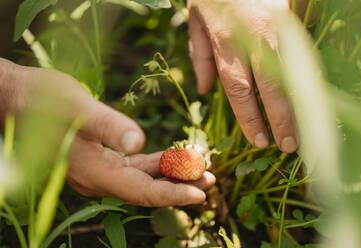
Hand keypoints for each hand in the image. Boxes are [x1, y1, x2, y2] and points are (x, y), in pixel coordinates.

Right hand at [0, 58, 214, 206]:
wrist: (19, 98)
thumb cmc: (44, 100)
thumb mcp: (78, 107)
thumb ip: (109, 125)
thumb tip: (139, 141)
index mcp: (95, 171)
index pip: (142, 191)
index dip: (173, 194)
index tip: (202, 192)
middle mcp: (98, 178)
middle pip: (147, 188)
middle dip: (180, 184)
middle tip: (211, 177)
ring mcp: (100, 170)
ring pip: (143, 178)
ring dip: (172, 173)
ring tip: (201, 165)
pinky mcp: (101, 158)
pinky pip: (134, 166)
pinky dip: (157, 163)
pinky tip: (174, 156)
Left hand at [188, 0, 314, 152]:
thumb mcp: (195, 22)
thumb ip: (201, 58)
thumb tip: (206, 91)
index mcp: (226, 41)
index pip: (239, 90)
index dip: (250, 118)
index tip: (258, 140)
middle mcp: (254, 37)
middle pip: (270, 87)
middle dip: (281, 119)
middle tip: (287, 145)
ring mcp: (278, 26)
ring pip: (291, 72)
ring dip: (298, 103)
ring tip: (304, 128)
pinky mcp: (293, 17)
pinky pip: (302, 52)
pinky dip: (306, 78)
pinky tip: (309, 98)